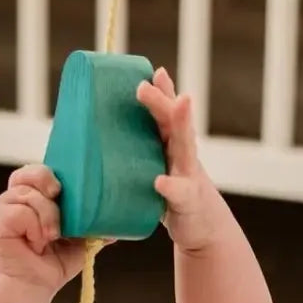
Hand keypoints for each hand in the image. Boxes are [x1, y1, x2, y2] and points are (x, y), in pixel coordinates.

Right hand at [0, 164, 89, 292]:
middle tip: (57, 194)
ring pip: (29, 195)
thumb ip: (96, 228)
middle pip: (28, 173)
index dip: (50, 173)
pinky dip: (34, 228)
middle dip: (46, 180)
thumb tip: (121, 225)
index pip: (37, 171)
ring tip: (51, 237)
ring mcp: (4, 208)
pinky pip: (20, 213)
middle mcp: (16, 198)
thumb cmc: (53, 262)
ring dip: (47, 216)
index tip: (63, 188)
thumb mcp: (81, 242)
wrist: (35, 286)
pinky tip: (35, 242)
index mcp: (34, 196)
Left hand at [137, 68, 227, 254]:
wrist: (203, 230)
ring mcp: (189, 176)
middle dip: (164, 101)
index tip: (153, 72)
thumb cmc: (173, 195)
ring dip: (181, 124)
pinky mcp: (188, 202)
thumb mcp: (158, 170)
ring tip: (180, 103)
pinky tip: (160, 181)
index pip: (167, 114)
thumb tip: (99, 138)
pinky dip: (171, 186)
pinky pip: (179, 192)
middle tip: (144, 86)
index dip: (163, 92)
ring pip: (186, 146)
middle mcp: (183, 155)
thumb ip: (140, 151)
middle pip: (175, 122)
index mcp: (172, 145)